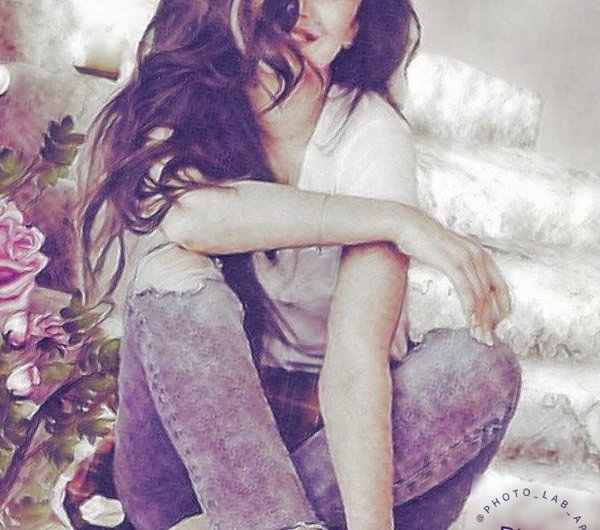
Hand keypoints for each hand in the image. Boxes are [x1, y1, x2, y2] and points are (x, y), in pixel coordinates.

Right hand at [394, 206, 510, 344]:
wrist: (406, 224)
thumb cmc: (423, 241)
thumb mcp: (448, 253)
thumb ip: (460, 266)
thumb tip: (463, 281)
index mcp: (480, 253)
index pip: (500, 287)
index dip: (502, 308)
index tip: (494, 325)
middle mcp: (478, 255)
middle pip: (491, 295)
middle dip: (490, 320)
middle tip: (486, 339)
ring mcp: (465, 257)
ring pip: (480, 295)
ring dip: (479, 319)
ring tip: (477, 336)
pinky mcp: (451, 262)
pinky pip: (465, 289)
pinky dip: (469, 307)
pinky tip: (468, 319)